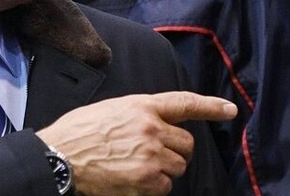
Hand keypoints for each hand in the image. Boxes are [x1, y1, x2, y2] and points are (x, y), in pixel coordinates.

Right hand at [36, 91, 236, 195]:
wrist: (59, 157)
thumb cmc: (79, 133)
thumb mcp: (112, 110)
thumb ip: (140, 114)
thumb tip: (158, 125)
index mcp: (142, 106)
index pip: (185, 103)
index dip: (211, 106)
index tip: (230, 110)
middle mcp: (151, 128)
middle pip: (187, 144)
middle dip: (176, 152)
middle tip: (153, 156)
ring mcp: (150, 154)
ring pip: (178, 166)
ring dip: (164, 171)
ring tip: (137, 168)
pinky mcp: (146, 179)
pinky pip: (166, 187)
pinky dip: (154, 187)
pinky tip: (133, 181)